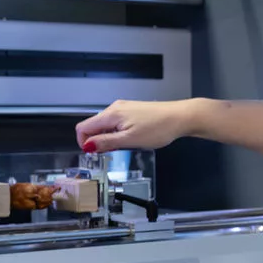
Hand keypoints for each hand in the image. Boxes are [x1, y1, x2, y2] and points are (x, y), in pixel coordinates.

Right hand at [75, 99, 197, 152]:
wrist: (180, 117)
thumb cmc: (159, 127)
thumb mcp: (129, 140)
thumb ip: (106, 142)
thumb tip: (87, 146)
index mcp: (111, 114)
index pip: (83, 127)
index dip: (84, 143)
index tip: (94, 153)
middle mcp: (115, 108)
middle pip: (94, 126)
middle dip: (99, 141)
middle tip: (115, 151)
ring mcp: (124, 108)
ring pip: (106, 126)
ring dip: (110, 138)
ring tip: (128, 144)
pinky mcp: (132, 111)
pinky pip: (117, 123)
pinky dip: (119, 133)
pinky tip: (133, 138)